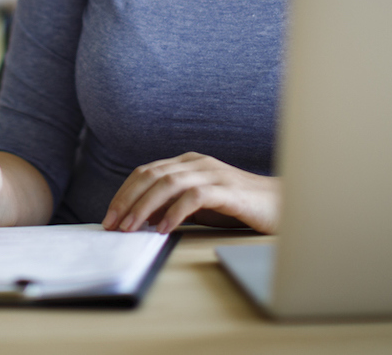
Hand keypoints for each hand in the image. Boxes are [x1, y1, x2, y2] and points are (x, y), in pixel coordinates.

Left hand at [101, 152, 279, 234]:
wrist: (282, 205)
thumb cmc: (238, 207)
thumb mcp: (199, 205)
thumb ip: (173, 205)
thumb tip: (140, 220)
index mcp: (187, 163)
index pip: (145, 172)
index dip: (124, 194)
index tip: (110, 218)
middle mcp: (196, 163)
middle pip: (151, 176)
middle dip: (127, 201)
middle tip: (112, 225)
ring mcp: (212, 174)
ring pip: (167, 184)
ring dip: (144, 207)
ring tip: (131, 228)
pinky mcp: (227, 191)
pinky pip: (194, 197)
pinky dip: (175, 212)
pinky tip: (164, 229)